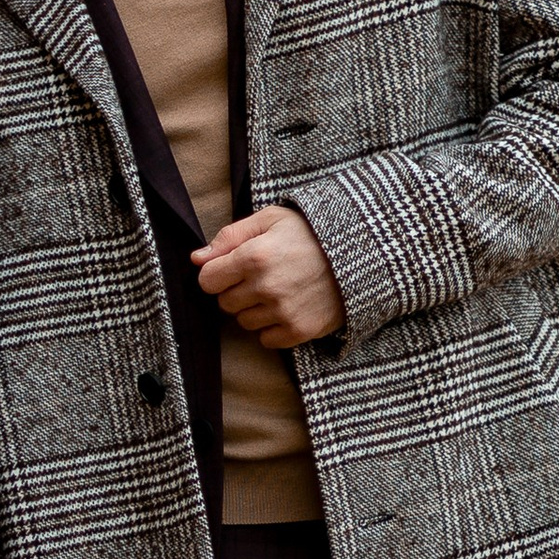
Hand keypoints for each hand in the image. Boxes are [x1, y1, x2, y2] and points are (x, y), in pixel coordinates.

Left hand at [195, 205, 343, 349]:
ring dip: (255, 309)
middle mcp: (266, 287)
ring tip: (279, 290)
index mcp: (254, 257)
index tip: (233, 268)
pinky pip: (266, 340)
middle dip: (237, 291)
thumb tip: (196, 259)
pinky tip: (289, 306)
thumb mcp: (271, 219)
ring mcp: (283, 311)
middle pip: (225, 304)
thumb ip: (230, 237)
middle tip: (262, 277)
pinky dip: (273, 327)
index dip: (217, 274)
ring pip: (244, 323)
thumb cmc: (312, 231)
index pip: (207, 281)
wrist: (361, 251)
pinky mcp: (299, 330)